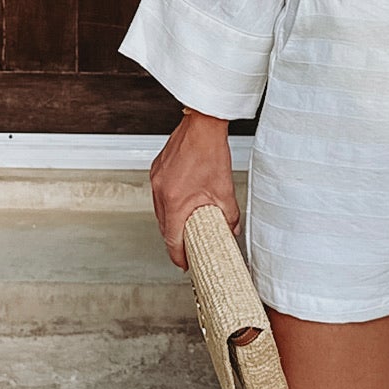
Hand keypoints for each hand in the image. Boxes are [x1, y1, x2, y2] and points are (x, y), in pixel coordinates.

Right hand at [149, 110, 242, 268]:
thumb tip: (231, 231)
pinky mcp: (157, 170)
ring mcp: (156, 180)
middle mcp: (161, 192)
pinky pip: (160, 195)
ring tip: (186, 228)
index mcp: (176, 202)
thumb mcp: (224, 190)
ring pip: (161, 212)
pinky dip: (169, 204)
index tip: (184, 264)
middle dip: (175, 241)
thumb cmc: (212, 152)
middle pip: (165, 227)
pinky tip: (182, 202)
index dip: (178, 256)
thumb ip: (229, 216)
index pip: (172, 239)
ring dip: (172, 222)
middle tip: (187, 249)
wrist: (203, 124)